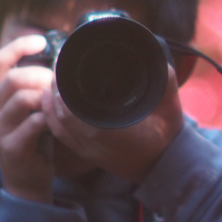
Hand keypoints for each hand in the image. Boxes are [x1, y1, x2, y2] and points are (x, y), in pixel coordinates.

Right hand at [0, 34, 56, 203]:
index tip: (42, 40)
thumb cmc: (34, 137)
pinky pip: (34, 122)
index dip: (20, 46)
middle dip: (42, 76)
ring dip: (47, 98)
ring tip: (59, 105)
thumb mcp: (31, 108)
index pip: (0, 60)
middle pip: (15, 78)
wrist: (28, 179)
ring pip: (23, 98)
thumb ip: (36, 87)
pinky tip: (57, 122)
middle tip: (59, 85)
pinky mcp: (11, 146)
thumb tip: (59, 61)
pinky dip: (50, 118)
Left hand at [42, 62, 186, 183]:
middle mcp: (96, 146)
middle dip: (55, 90)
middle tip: (56, 65)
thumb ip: (165, 80)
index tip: (63, 65)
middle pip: (61, 117)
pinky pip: (61, 135)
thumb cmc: (168, 136)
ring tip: (52, 80)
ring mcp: (89, 152)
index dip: (63, 89)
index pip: (74, 112)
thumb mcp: (171, 105)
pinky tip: (50, 102)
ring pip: (57, 126)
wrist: (166, 165)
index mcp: (113, 134)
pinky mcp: (87, 155)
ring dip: (51, 103)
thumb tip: (155, 55)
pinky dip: (52, 117)